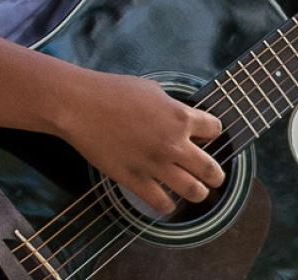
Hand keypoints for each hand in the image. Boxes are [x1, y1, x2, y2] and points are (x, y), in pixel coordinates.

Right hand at [53, 69, 226, 214]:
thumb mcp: (154, 91)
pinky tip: (168, 204)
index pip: (214, 129)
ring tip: (198, 193)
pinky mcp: (133, 179)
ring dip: (198, 193)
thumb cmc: (115, 91)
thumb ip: (171, 108)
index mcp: (181, 117)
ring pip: (191, 191)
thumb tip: (178, 117)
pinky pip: (159, 202)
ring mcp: (154, 165)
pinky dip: (167, 206)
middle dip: (216, 175)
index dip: (213, 132)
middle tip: (215, 177)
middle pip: (210, 169)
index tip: (208, 136)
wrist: (81, 106)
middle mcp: (174, 144)